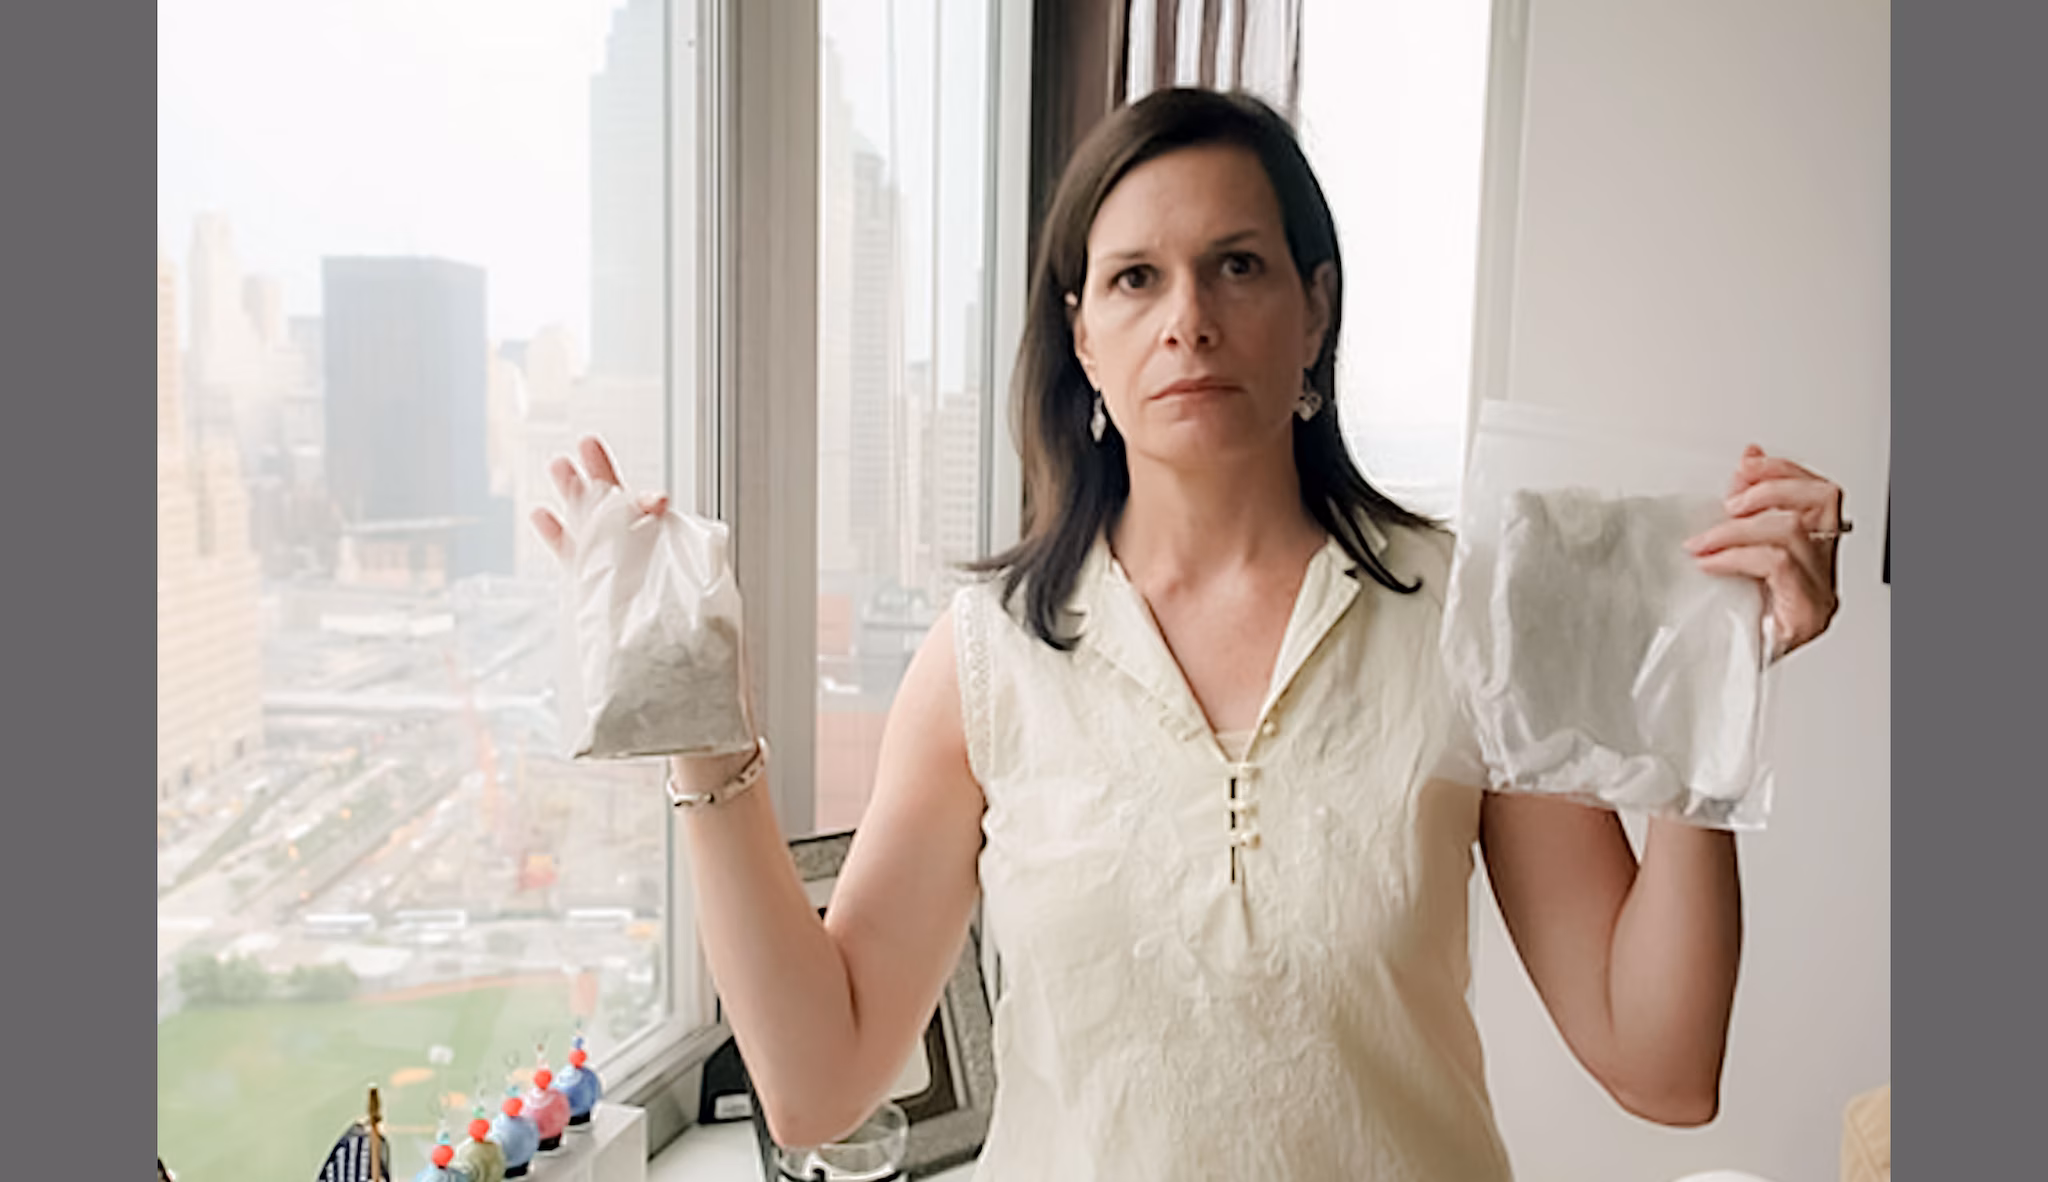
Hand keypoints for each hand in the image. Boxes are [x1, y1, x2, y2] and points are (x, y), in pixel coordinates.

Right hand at [532, 435, 759, 765]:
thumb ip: (696, 585)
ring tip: (558, 465)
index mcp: (683, 574)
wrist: (697, 731)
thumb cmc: (717, 683)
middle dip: (606, 482)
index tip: (653, 499)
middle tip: (586, 446)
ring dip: (578, 502)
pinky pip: (580, 572)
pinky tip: (543, 516)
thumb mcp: (715, 628)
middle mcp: (652, 578)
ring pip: (598, 538)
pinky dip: (562, 544)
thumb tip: (684, 550)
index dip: (651, 508)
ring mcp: (624, 593)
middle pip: (626, 521)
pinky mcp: (602, 615)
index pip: (662, 527)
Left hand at [1683, 444, 1845, 660]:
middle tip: (1727, 504)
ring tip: (1704, 541)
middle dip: (1770, 488)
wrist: (1714, 677)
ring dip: (1738, 527)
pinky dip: (1737, 555)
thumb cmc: (1723, 621)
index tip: (1744, 467)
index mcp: (1812, 556)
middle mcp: (1824, 574)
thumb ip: (1741, 513)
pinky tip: (1709, 562)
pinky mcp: (1805, 618)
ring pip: (1796, 531)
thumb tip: (1743, 465)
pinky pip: (1778, 565)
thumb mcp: (1729, 553)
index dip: (1783, 471)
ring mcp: (1819, 596)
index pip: (1820, 495)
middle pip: (1822, 500)